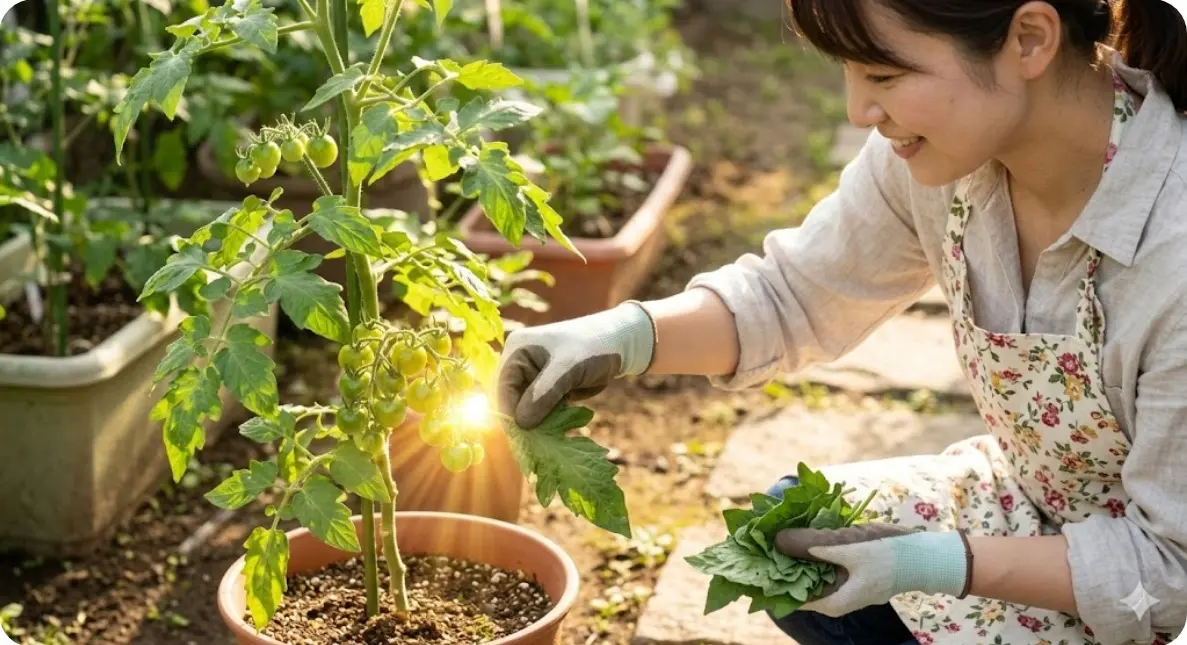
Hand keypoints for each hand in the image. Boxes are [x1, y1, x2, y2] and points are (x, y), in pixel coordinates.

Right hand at [496, 302, 655, 428]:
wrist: (618, 346)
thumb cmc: (592, 348)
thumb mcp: (567, 369)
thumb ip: (543, 394)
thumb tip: (521, 423)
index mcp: (516, 351)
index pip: (503, 388)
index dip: (510, 413)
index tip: (522, 437)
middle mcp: (519, 364)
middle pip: (511, 400)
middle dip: (523, 420)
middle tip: (536, 443)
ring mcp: (532, 378)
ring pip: (526, 409)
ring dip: (536, 424)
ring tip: (549, 438)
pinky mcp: (546, 390)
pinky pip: (540, 411)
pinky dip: (547, 422)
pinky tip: (557, 430)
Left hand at [774, 523, 970, 616]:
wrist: (925, 557)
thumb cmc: (888, 556)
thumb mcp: (847, 547)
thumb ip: (812, 545)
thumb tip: (777, 541)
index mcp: (833, 602)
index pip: (790, 598)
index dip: (769, 582)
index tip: (750, 563)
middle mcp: (836, 598)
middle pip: (798, 585)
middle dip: (779, 565)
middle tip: (758, 542)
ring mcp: (844, 586)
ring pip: (810, 573)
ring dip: (794, 556)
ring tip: (774, 534)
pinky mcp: (850, 574)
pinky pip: (823, 565)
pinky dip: (812, 552)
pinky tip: (801, 533)